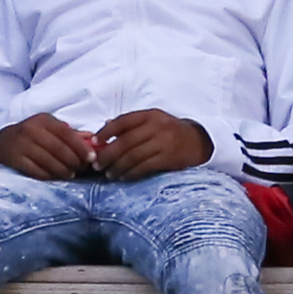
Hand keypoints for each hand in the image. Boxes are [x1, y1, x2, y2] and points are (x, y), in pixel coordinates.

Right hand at [0, 114, 93, 179]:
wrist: (0, 142)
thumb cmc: (32, 135)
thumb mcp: (49, 128)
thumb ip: (71, 134)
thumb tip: (93, 140)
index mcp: (43, 120)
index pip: (66, 133)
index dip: (81, 147)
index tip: (91, 158)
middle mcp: (31, 130)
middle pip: (58, 149)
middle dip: (74, 161)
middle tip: (82, 169)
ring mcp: (22, 145)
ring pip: (48, 161)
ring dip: (63, 171)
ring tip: (71, 174)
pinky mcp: (15, 159)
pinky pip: (36, 171)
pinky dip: (49, 176)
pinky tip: (55, 177)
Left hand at [92, 110, 212, 180]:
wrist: (198, 141)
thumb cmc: (170, 131)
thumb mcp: (153, 120)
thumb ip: (131, 123)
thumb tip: (105, 126)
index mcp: (149, 115)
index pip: (122, 121)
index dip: (105, 132)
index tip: (94, 143)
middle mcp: (156, 127)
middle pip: (125, 142)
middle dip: (108, 154)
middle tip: (97, 164)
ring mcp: (163, 143)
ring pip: (133, 156)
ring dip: (117, 167)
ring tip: (109, 174)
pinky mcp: (168, 158)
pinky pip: (144, 167)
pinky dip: (131, 173)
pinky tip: (123, 177)